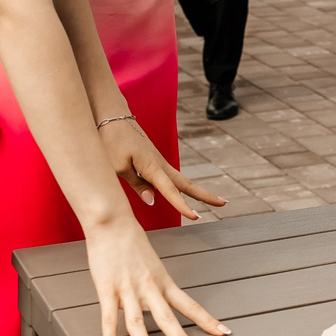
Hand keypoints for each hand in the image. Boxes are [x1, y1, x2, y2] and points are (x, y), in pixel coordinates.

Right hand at [84, 217, 226, 335]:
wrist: (112, 222)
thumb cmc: (130, 241)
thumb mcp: (151, 265)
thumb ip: (152, 287)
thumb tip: (149, 306)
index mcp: (163, 282)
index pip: (190, 305)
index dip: (207, 320)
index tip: (224, 332)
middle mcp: (149, 287)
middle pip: (167, 317)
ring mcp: (128, 289)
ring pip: (138, 322)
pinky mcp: (107, 289)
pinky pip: (109, 318)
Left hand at [99, 117, 227, 219]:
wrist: (113, 117)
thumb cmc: (111, 141)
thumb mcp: (118, 167)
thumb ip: (136, 184)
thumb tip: (152, 201)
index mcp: (152, 166)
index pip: (170, 191)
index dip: (183, 206)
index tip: (196, 217)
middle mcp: (160, 163)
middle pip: (186, 183)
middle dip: (205, 195)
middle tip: (224, 203)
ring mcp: (159, 161)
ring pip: (181, 180)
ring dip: (197, 191)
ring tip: (213, 200)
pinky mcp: (154, 160)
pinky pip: (171, 177)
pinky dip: (182, 186)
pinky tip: (185, 192)